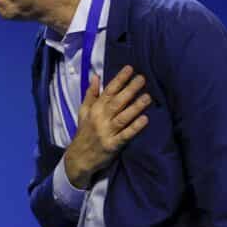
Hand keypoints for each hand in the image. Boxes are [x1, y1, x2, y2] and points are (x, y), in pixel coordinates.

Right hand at [64, 65, 150, 188]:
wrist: (78, 158)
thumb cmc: (84, 132)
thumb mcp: (83, 111)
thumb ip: (91, 94)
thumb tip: (96, 76)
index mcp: (94, 109)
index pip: (108, 91)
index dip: (119, 79)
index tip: (130, 68)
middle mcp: (100, 119)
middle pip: (117, 102)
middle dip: (130, 89)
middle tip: (142, 78)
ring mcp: (106, 132)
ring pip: (122, 117)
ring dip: (135, 107)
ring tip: (147, 97)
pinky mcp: (112, 146)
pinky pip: (125, 135)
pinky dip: (134, 128)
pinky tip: (145, 120)